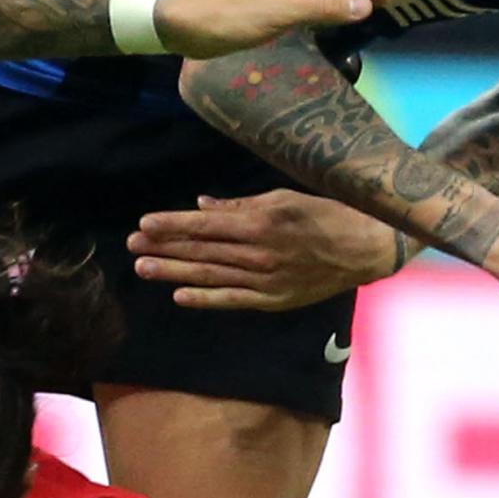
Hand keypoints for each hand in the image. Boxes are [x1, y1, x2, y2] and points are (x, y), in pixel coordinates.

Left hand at [129, 190, 404, 310]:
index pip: (205, 224)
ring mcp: (265, 278)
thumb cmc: (325, 215)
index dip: (172, 224)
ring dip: (173, 271)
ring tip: (143, 268)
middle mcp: (258, 251)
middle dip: (163, 246)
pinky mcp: (274, 298)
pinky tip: (179, 296)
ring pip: (210, 275)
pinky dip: (205, 298)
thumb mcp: (283, 198)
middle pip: (201, 249)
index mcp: (260, 222)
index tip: (144, 223)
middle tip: (131, 245)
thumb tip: (201, 205)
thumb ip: (240, 205)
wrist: (367, 247)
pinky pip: (233, 299)